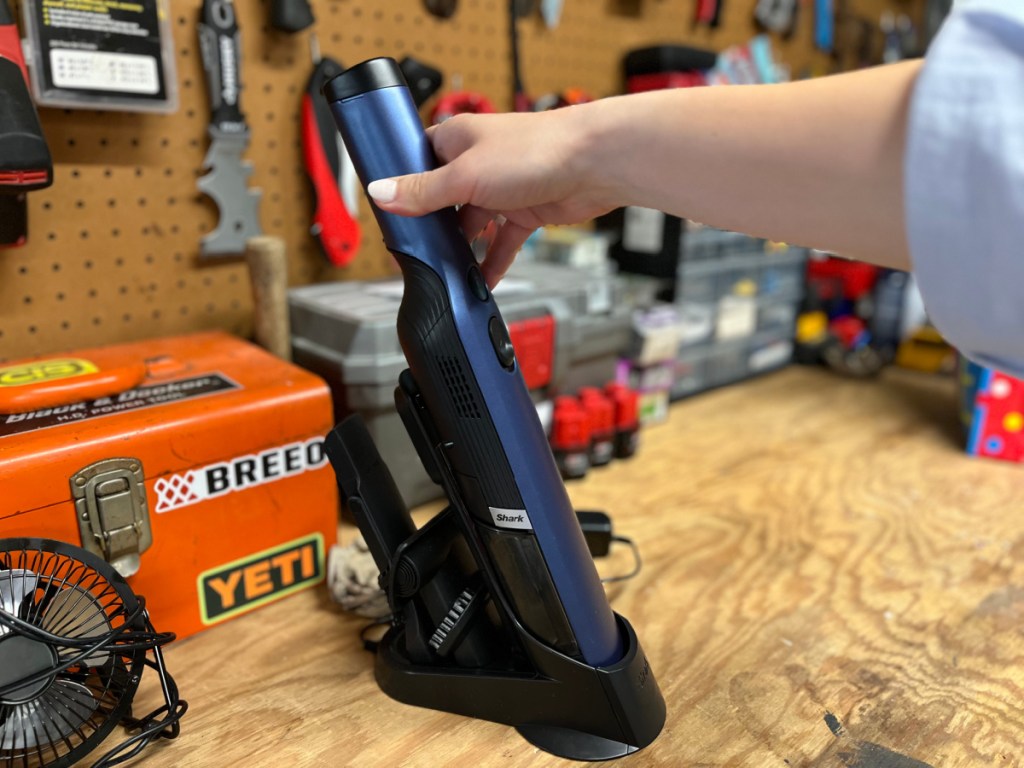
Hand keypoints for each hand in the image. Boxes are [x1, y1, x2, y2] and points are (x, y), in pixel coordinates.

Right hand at [367, 106, 620, 286]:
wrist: (596, 164)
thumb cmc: (538, 149)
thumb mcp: (466, 175)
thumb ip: (423, 191)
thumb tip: (381, 194)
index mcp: (457, 139)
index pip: (417, 161)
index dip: (401, 186)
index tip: (388, 215)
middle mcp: (478, 162)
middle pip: (442, 199)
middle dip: (431, 227)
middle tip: (413, 253)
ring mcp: (502, 188)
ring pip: (472, 225)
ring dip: (462, 249)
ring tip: (444, 273)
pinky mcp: (525, 211)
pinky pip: (501, 242)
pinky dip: (492, 262)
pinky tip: (481, 281)